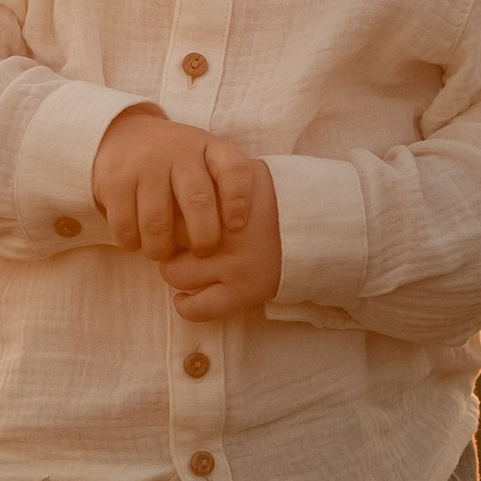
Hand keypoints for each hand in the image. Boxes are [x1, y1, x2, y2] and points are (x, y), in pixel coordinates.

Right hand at [90, 107, 257, 262]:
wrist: (124, 134)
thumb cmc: (177, 163)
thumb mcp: (205, 161)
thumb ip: (224, 189)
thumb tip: (236, 235)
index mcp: (209, 147)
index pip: (234, 169)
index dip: (239, 201)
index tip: (236, 227)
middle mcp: (178, 151)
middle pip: (197, 201)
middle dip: (203, 238)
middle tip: (202, 252)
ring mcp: (145, 164)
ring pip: (158, 223)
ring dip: (161, 248)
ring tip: (162, 252)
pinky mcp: (115, 180)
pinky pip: (126, 225)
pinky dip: (132, 243)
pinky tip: (137, 241)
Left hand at [162, 158, 281, 321]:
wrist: (317, 226)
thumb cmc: (274, 198)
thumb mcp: (242, 173)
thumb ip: (209, 177)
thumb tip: (171, 177)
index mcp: (220, 199)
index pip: (168, 204)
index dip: (164, 209)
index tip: (167, 212)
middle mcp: (223, 231)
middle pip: (166, 236)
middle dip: (165, 238)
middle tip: (174, 240)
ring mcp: (233, 264)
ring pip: (173, 272)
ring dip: (173, 269)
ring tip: (183, 264)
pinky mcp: (244, 292)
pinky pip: (199, 308)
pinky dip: (186, 305)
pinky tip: (185, 297)